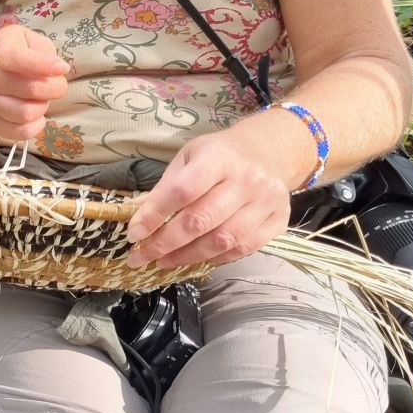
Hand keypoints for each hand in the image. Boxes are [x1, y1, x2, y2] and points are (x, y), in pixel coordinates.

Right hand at [0, 25, 69, 139]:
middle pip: (30, 89)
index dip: (41, 65)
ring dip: (43, 107)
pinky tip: (35, 115)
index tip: (62, 69)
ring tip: (40, 99)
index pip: (13, 58)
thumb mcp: (29, 40)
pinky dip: (36, 126)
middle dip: (55, 88)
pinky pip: (20, 132)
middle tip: (56, 85)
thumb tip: (58, 69)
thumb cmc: (15, 53)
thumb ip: (43, 50)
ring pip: (26, 113)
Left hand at [125, 129, 291, 268]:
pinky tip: (194, 258)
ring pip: (222, 240)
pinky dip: (214, 258)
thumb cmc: (219, 155)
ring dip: (187, 256)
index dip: (156, 214)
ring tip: (163, 261)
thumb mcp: (188, 158)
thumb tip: (134, 215)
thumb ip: (165, 186)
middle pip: (201, 220)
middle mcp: (246, 180)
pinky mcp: (278, 222)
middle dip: (166, 243)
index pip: (183, 191)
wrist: (267, 152)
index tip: (134, 233)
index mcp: (218, 157)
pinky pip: (243, 249)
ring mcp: (266, 202)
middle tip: (141, 256)